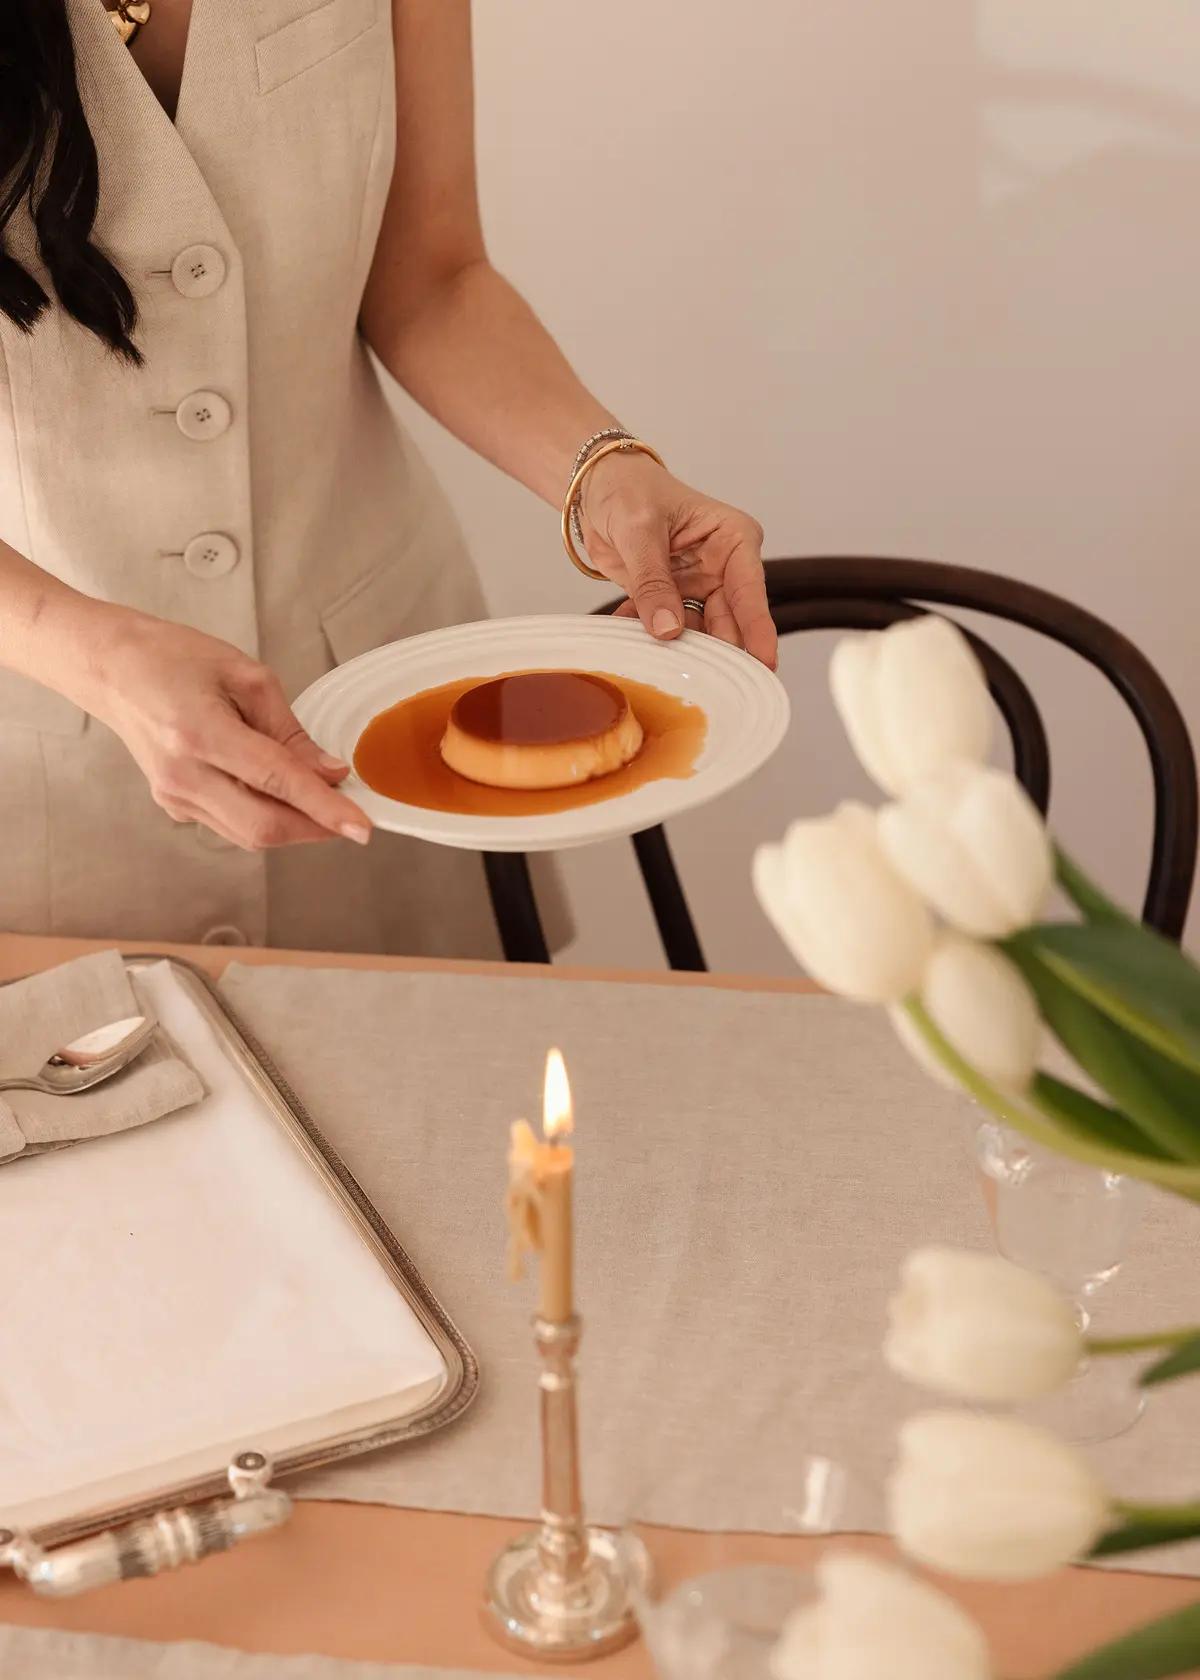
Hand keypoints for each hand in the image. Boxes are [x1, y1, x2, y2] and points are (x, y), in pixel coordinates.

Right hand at [76, 608, 370, 850]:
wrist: (110, 668)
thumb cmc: (173, 657)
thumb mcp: (244, 676)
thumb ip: (290, 730)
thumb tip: (330, 772)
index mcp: (200, 733)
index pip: (277, 782)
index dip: (325, 808)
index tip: (362, 827)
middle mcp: (183, 775)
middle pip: (264, 827)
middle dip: (316, 827)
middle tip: (349, 812)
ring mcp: (174, 796)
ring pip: (249, 834)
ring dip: (293, 825)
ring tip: (319, 800)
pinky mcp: (173, 805)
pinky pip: (231, 825)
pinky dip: (265, 816)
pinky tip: (276, 793)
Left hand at [577, 451, 776, 668]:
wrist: (597, 487)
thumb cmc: (628, 489)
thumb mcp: (640, 531)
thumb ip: (653, 582)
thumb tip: (668, 629)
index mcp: (733, 539)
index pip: (750, 591)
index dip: (757, 630)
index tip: (764, 662)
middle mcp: (723, 567)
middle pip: (729, 622)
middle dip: (718, 652)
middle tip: (705, 681)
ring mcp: (698, 586)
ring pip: (699, 633)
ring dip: (678, 648)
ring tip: (659, 659)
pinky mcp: (671, 600)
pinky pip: (666, 630)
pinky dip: (647, 637)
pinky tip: (630, 636)